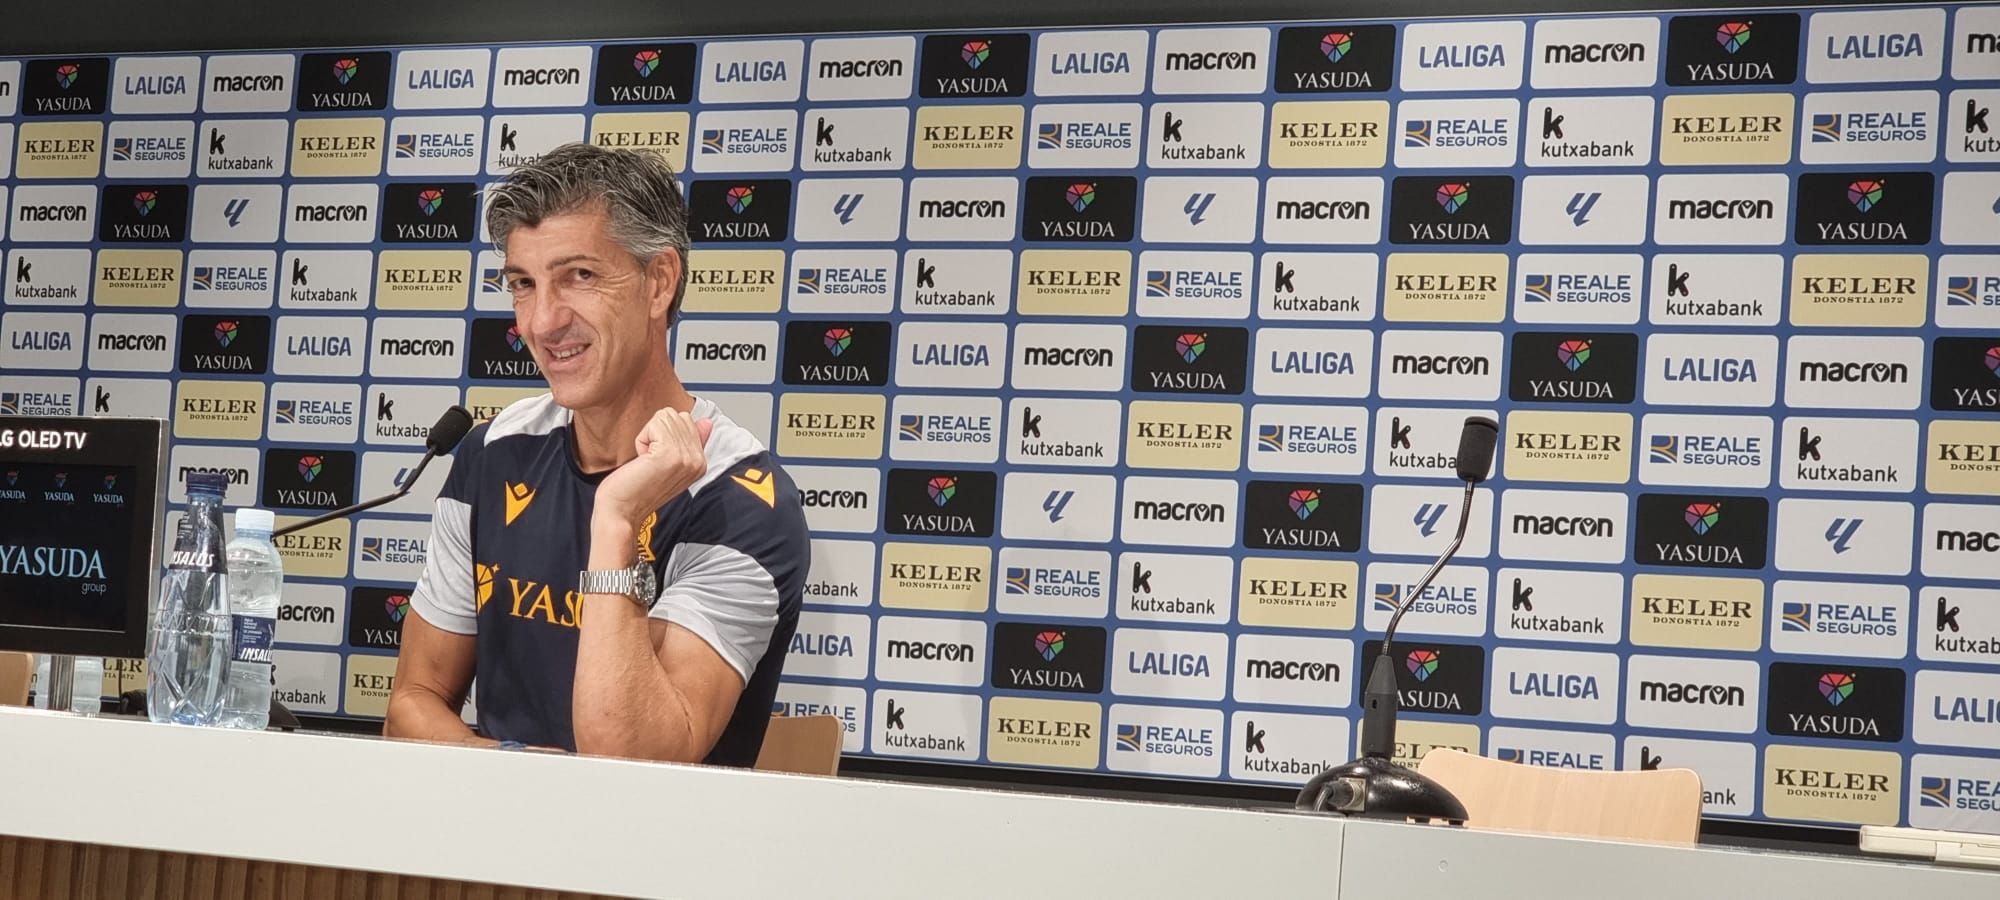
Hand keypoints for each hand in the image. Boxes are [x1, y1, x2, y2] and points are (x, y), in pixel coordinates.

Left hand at [592, 408, 713, 536]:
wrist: (621, 512)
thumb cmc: (637, 490)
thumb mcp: (668, 463)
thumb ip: (689, 442)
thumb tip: (706, 421)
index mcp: (701, 463)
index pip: (688, 421)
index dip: (664, 435)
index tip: (658, 460)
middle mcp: (698, 460)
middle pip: (677, 416)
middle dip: (657, 433)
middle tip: (651, 461)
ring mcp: (687, 457)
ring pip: (665, 417)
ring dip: (648, 436)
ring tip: (647, 461)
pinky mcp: (671, 453)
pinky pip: (655, 424)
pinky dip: (642, 439)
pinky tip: (642, 460)